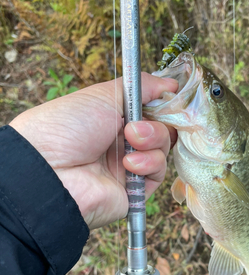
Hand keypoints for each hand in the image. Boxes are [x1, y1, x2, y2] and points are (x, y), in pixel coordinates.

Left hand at [10, 73, 177, 229]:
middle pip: (161, 129)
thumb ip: (142, 87)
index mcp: (112, 119)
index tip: (169, 96)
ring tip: (131, 140)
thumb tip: (170, 84)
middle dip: (157, 123)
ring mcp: (129, 167)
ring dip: (153, 140)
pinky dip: (149, 163)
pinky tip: (129, 164)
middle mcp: (121, 143)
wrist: (51, 170)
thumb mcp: (104, 95)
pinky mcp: (135, 190)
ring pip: (163, 149)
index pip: (150, 110)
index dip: (162, 104)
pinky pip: (158, 173)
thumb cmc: (69, 127)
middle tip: (136, 125)